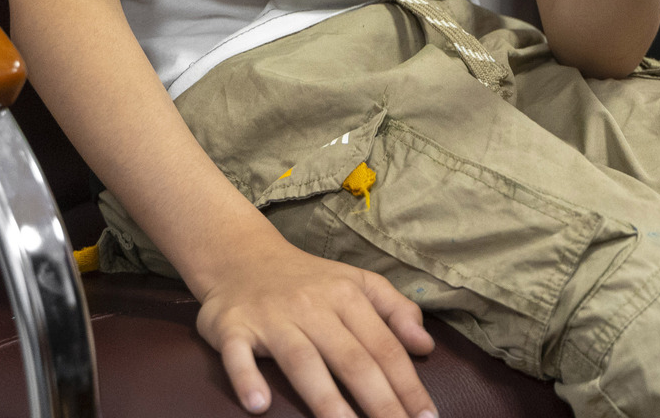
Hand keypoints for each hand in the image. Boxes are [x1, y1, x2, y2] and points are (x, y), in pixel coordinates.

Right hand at [195, 238, 436, 417]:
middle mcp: (313, 307)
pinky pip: (239, 355)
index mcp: (348, 296)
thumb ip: (396, 311)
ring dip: (325, 398)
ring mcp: (272, 318)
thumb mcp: (358, 282)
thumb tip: (426, 346)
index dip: (407, 384)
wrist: (241, 256)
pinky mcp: (233, 327)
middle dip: (378, 401)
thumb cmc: (309, 281)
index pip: (384, 347)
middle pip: (351, 359)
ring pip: (303, 360)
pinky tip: (259, 405)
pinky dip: (246, 379)